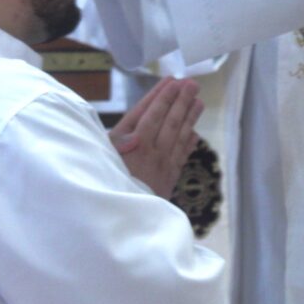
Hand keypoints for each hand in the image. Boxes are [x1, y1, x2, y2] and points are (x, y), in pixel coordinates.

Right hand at [109, 78, 202, 198]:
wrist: (123, 221)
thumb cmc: (106, 184)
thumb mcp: (104, 159)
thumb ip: (120, 143)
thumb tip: (136, 135)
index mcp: (130, 144)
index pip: (148, 114)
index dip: (160, 98)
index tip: (172, 82)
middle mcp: (149, 152)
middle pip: (168, 121)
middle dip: (180, 101)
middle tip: (191, 84)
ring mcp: (162, 165)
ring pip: (179, 136)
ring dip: (189, 117)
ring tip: (198, 101)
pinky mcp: (169, 178)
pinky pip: (181, 155)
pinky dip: (188, 142)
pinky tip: (194, 132)